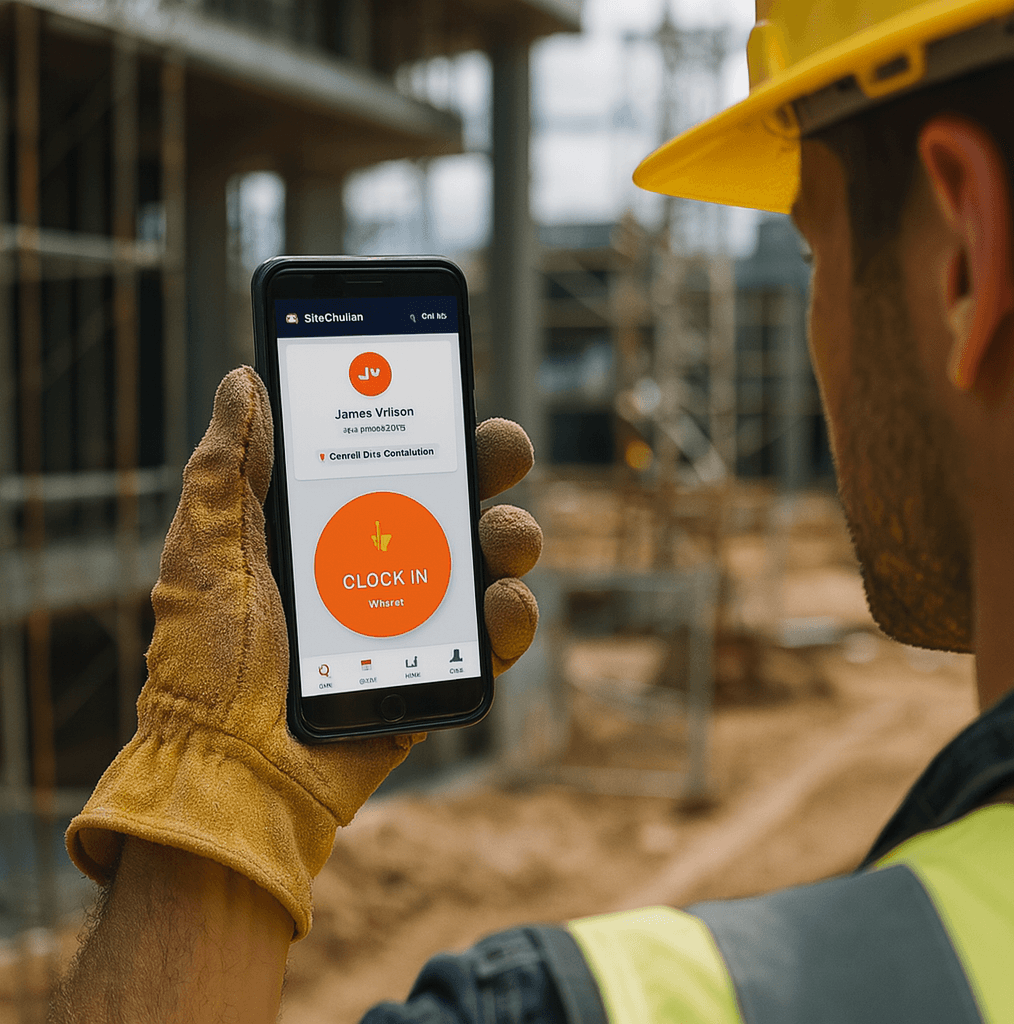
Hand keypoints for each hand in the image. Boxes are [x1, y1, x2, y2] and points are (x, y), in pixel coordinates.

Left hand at [66, 368, 540, 938]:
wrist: (227, 771)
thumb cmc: (205, 662)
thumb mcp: (207, 548)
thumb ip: (228, 465)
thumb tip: (245, 379)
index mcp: (328, 528)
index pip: (388, 459)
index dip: (426, 423)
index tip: (449, 389)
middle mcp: (378, 565)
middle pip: (454, 500)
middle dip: (490, 464)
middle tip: (504, 450)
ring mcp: (414, 619)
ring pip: (487, 562)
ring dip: (511, 535)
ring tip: (503, 538)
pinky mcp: (438, 674)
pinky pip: (493, 640)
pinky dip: (512, 618)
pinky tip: (501, 604)